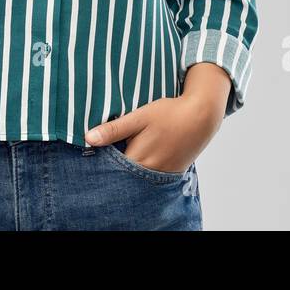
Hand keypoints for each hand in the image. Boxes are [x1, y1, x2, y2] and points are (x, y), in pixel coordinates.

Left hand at [83, 66, 229, 172]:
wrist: (201, 117)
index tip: (94, 149)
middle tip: (112, 147)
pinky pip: (150, 175)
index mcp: (138, 159)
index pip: (110, 168)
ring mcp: (161, 175)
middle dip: (114, 165)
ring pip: (136, 175)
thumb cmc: (169, 114)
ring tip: (130, 147)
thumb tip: (88, 139)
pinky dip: (143, 167)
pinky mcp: (171, 173)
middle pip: (122, 175)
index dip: (101, 159)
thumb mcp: (139, 117)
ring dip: (129, 167)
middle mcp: (149, 173)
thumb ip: (114, 130)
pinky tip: (144, 152)